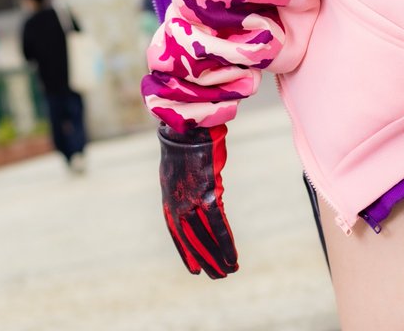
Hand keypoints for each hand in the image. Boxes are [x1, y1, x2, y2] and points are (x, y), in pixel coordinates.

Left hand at [158, 123, 237, 278]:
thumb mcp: (180, 168)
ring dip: (217, 257)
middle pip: (192, 240)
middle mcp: (178, 203)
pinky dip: (226, 243)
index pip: (177, 234)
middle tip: (216, 276)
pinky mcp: (207, 194)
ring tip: (229, 272)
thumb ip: (187, 186)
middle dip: (204, 260)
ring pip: (205, 238)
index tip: (194, 269)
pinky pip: (218, 225)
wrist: (187, 127)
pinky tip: (233, 257)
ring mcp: (191, 201)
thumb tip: (203, 196)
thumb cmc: (186, 142)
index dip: (186, 253)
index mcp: (169, 198)